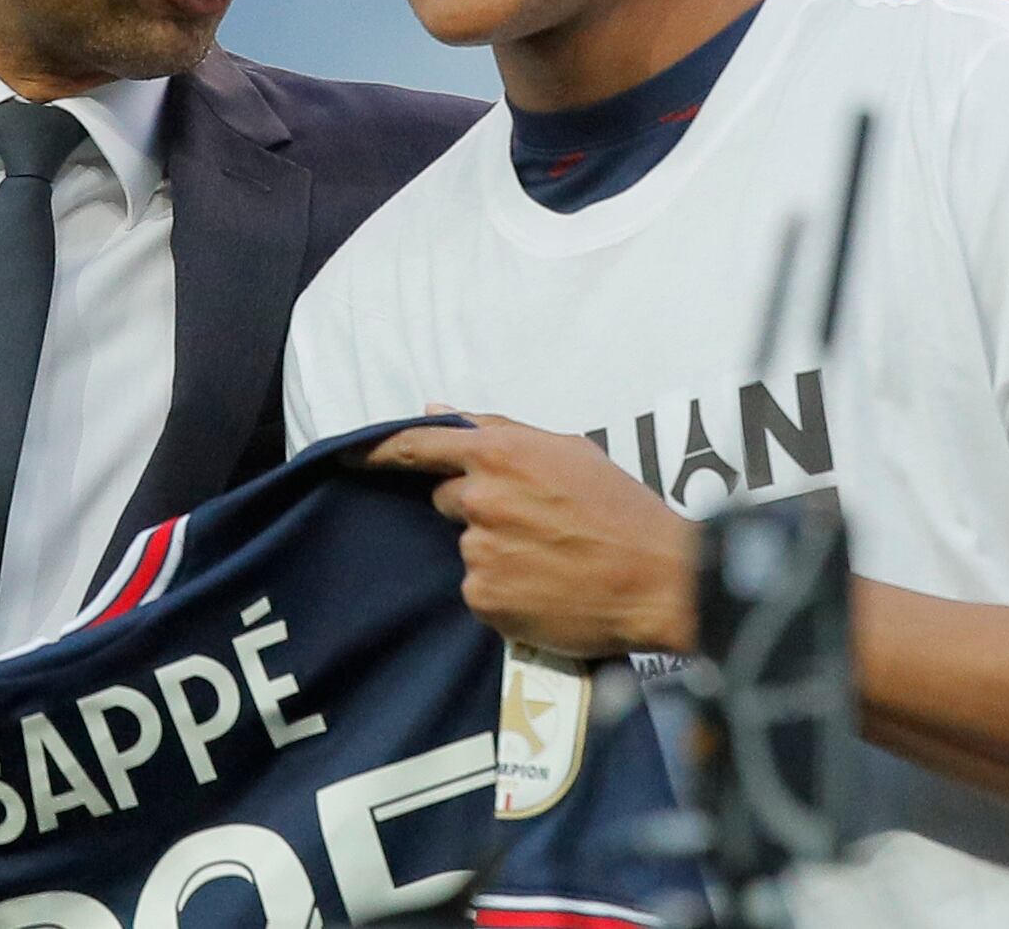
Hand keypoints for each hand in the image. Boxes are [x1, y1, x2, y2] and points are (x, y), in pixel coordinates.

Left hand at [366, 416, 697, 659]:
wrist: (662, 579)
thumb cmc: (621, 510)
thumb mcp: (566, 450)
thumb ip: (495, 429)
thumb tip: (436, 411)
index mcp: (499, 454)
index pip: (417, 446)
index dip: (377, 450)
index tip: (346, 454)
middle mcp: (480, 499)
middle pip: (450, 500)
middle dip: (481, 508)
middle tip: (537, 524)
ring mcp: (479, 551)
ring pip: (470, 547)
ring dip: (498, 551)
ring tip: (552, 559)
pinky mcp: (485, 597)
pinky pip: (480, 589)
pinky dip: (506, 590)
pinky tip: (546, 588)